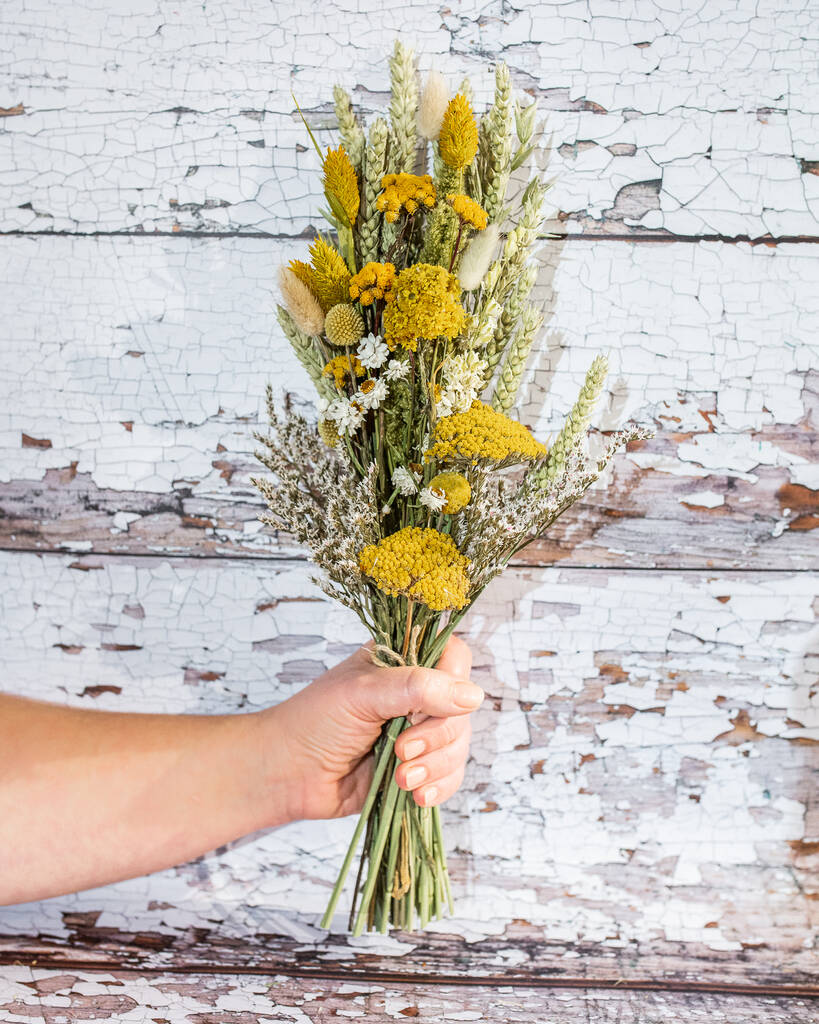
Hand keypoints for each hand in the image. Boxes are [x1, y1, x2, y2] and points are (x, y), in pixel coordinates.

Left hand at [262, 635, 480, 822]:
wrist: (287, 773)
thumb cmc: (315, 721)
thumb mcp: (365, 693)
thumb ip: (417, 688)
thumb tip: (474, 696)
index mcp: (403, 662)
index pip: (453, 658)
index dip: (452, 681)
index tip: (428, 705)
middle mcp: (417, 695)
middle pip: (462, 709)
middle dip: (436, 736)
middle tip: (401, 750)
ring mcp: (419, 732)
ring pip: (459, 746)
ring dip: (435, 767)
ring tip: (401, 778)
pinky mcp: (418, 768)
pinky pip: (451, 777)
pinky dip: (439, 788)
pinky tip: (416, 795)